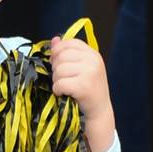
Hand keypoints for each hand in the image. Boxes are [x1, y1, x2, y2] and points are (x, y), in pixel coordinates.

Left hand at [49, 34, 115, 150]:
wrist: (98, 111)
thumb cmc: (87, 90)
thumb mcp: (80, 68)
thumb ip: (67, 53)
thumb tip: (54, 40)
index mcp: (93, 53)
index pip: (69, 43)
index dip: (58, 53)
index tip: (59, 65)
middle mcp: (93, 60)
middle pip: (61, 56)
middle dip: (56, 69)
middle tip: (63, 79)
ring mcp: (90, 72)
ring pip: (58, 70)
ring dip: (56, 81)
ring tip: (64, 87)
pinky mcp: (84, 86)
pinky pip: (59, 83)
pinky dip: (57, 90)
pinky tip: (63, 94)